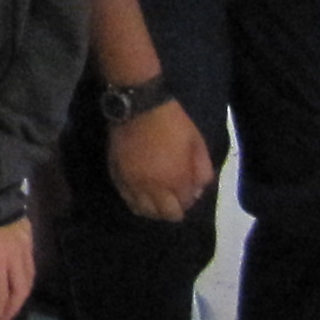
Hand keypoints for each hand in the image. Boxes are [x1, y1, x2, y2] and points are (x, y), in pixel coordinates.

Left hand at [0, 218, 33, 319]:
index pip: (0, 293)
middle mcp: (15, 253)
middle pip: (21, 289)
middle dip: (13, 307)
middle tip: (4, 319)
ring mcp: (24, 241)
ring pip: (30, 275)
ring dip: (23, 293)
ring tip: (13, 304)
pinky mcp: (27, 230)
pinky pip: (32, 260)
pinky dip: (28, 275)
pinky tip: (21, 277)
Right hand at [107, 95, 217, 222]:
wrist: (139, 105)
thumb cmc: (173, 123)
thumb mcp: (197, 144)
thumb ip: (202, 171)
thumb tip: (198, 191)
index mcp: (175, 181)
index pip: (183, 206)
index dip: (188, 200)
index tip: (188, 191)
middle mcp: (152, 187)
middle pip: (163, 214)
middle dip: (171, 210)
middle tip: (173, 199)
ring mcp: (132, 182)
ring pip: (141, 209)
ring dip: (151, 208)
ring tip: (155, 199)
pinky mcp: (117, 173)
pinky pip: (125, 196)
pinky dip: (133, 199)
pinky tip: (139, 192)